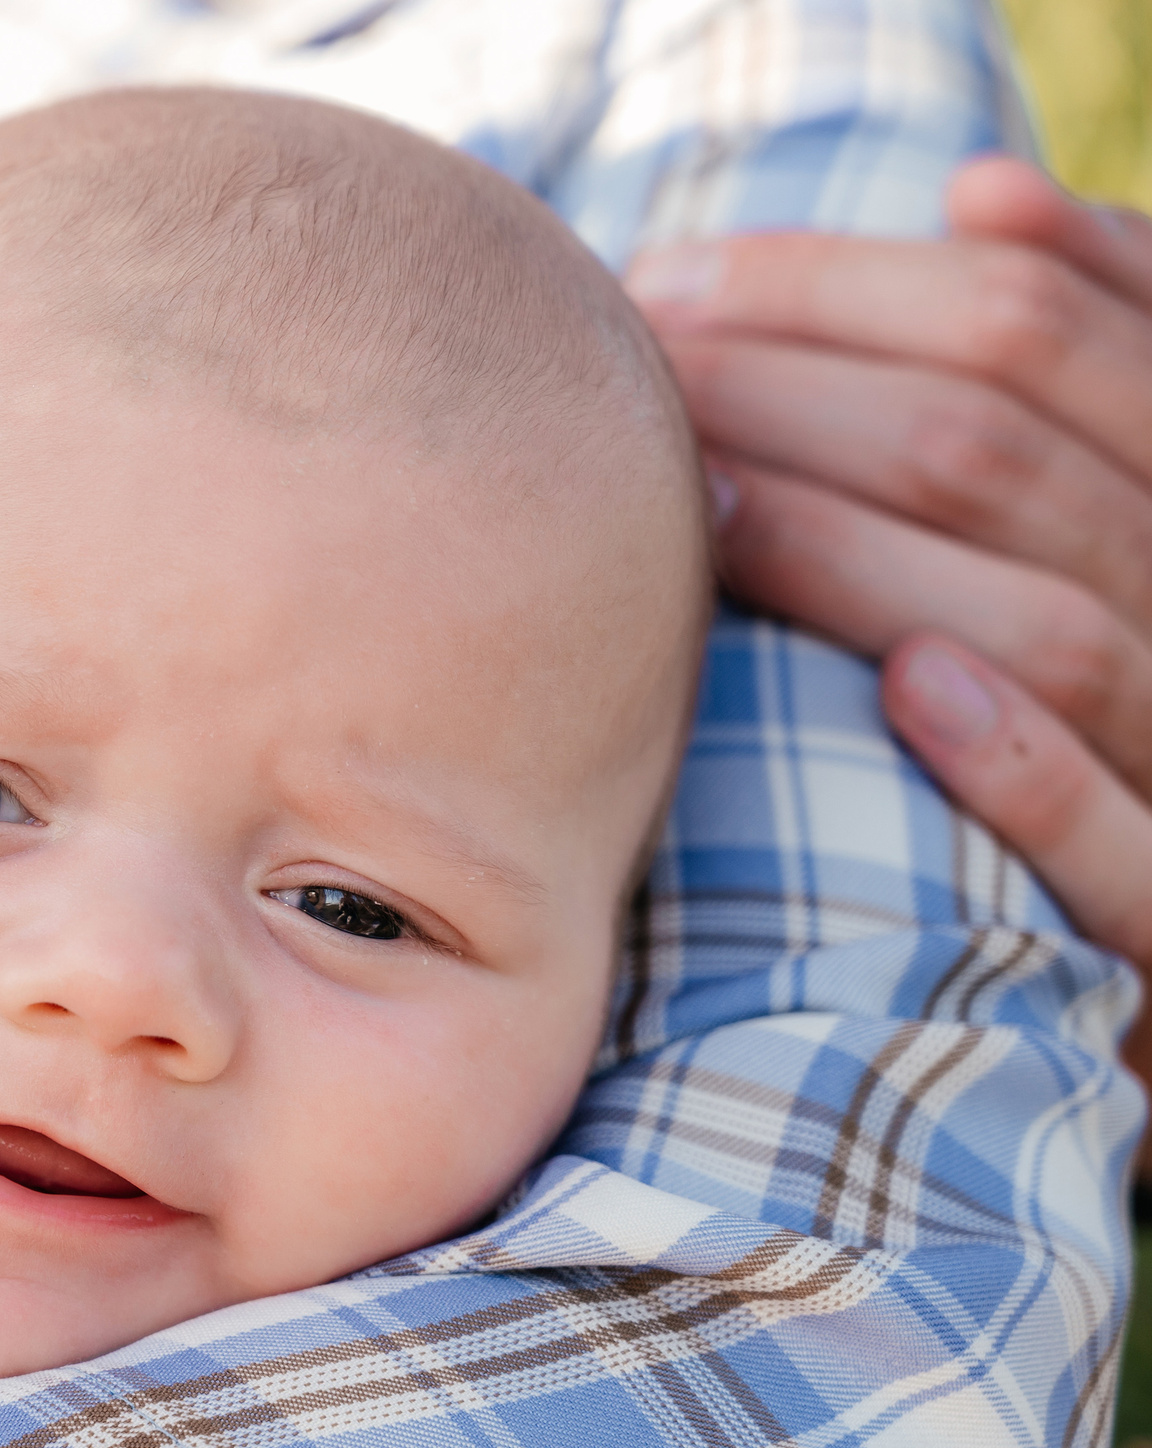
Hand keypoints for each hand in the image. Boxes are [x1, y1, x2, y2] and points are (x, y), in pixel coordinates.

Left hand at [629, 158, 1151, 1087]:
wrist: (1133, 964)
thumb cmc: (1080, 703)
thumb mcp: (1078, 514)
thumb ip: (1075, 358)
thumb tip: (981, 193)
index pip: (1054, 331)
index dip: (855, 289)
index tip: (678, 279)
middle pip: (1026, 455)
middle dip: (813, 396)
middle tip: (635, 382)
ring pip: (1069, 622)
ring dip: (865, 553)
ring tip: (707, 496)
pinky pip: (1133, 849)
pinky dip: (1027, 762)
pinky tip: (909, 689)